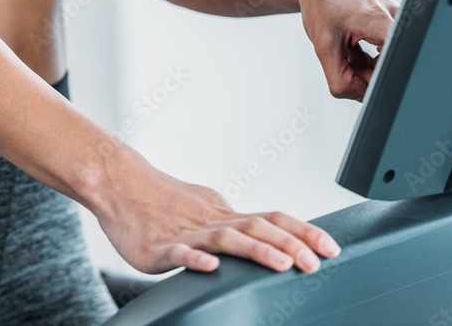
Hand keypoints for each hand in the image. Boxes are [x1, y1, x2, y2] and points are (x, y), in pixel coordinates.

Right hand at [91, 149, 340, 274]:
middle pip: (258, 228)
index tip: (332, 246)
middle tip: (317, 261)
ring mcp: (186, 233)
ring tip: (281, 264)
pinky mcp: (159, 247)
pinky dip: (195, 260)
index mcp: (226, 214)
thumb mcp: (207, 207)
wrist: (120, 183)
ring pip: (226, 239)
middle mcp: (213, 221)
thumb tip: (262, 230)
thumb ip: (233, 222)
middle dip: (291, 244)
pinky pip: (179, 254)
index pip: (273, 219)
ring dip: (256, 251)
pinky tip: (210, 268)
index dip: (303, 231)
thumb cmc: (163, 198)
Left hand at [290, 0, 397, 99]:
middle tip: (344, 58)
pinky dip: (368, 59)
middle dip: (365, 75)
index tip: (357, 76)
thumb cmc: (321, 1)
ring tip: (348, 45)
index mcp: (382, 22)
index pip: (396, 66)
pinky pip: (387, 56)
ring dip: (365, 66)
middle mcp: (400, 19)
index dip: (377, 82)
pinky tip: (355, 43)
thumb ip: (340, 79)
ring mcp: (400, 22)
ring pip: (388, 64)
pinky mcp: (396, 26)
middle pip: (391, 69)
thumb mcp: (323, 45)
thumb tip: (362, 97)